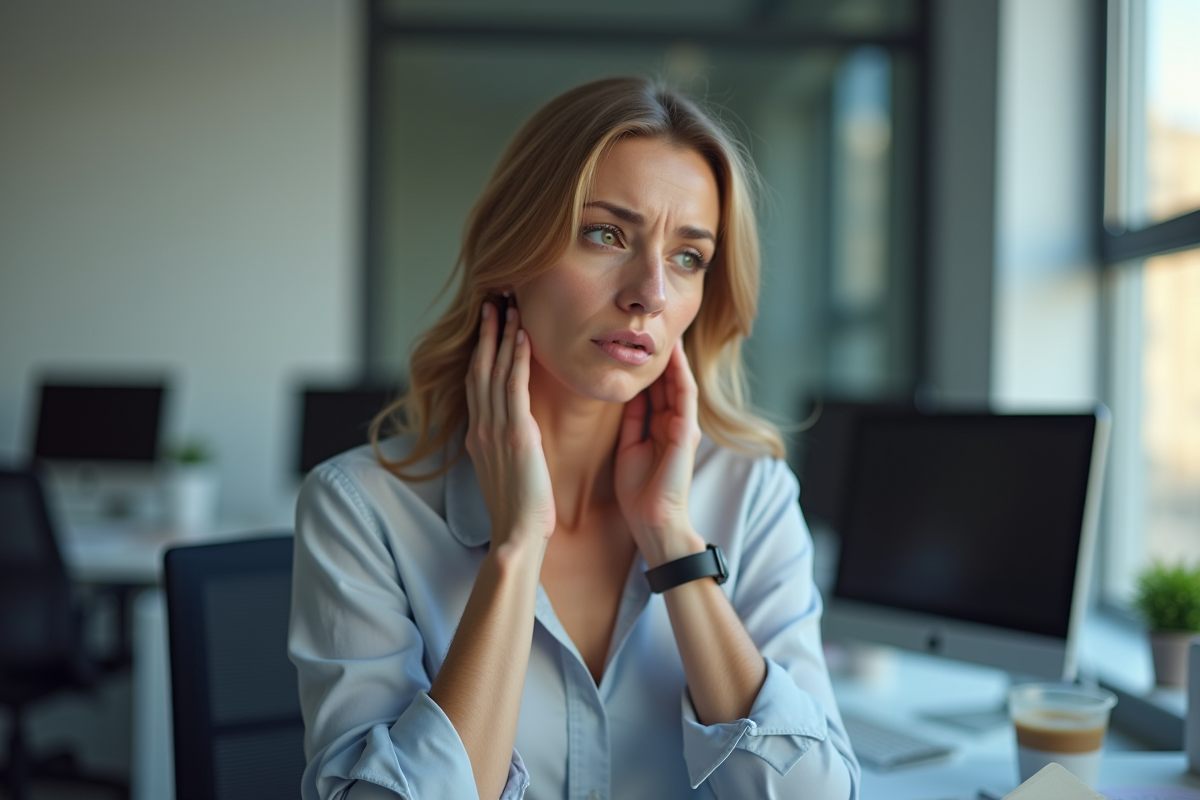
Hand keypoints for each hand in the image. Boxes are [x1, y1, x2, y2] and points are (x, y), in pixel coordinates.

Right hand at [464, 300, 555, 548]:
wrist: (516, 534)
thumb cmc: (519, 511)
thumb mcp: (505, 472)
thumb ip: (504, 447)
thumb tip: (514, 433)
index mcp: (478, 435)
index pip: (476, 383)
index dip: (481, 351)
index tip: (487, 325)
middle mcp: (481, 426)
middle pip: (479, 368)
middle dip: (485, 333)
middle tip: (491, 300)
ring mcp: (494, 428)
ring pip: (493, 370)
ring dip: (500, 334)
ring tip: (507, 304)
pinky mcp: (514, 433)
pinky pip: (513, 386)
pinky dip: (515, 357)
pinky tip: (522, 335)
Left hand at [614, 340, 703, 566]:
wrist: (654, 521)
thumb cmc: (639, 493)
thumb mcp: (629, 448)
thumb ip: (632, 422)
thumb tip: (628, 395)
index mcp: (660, 428)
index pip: (654, 389)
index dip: (646, 366)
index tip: (634, 341)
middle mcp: (675, 424)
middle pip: (667, 381)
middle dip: (661, 355)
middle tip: (651, 326)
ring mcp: (684, 427)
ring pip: (679, 383)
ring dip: (673, 358)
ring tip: (666, 331)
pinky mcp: (687, 433)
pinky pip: (684, 397)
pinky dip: (680, 374)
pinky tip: (675, 355)